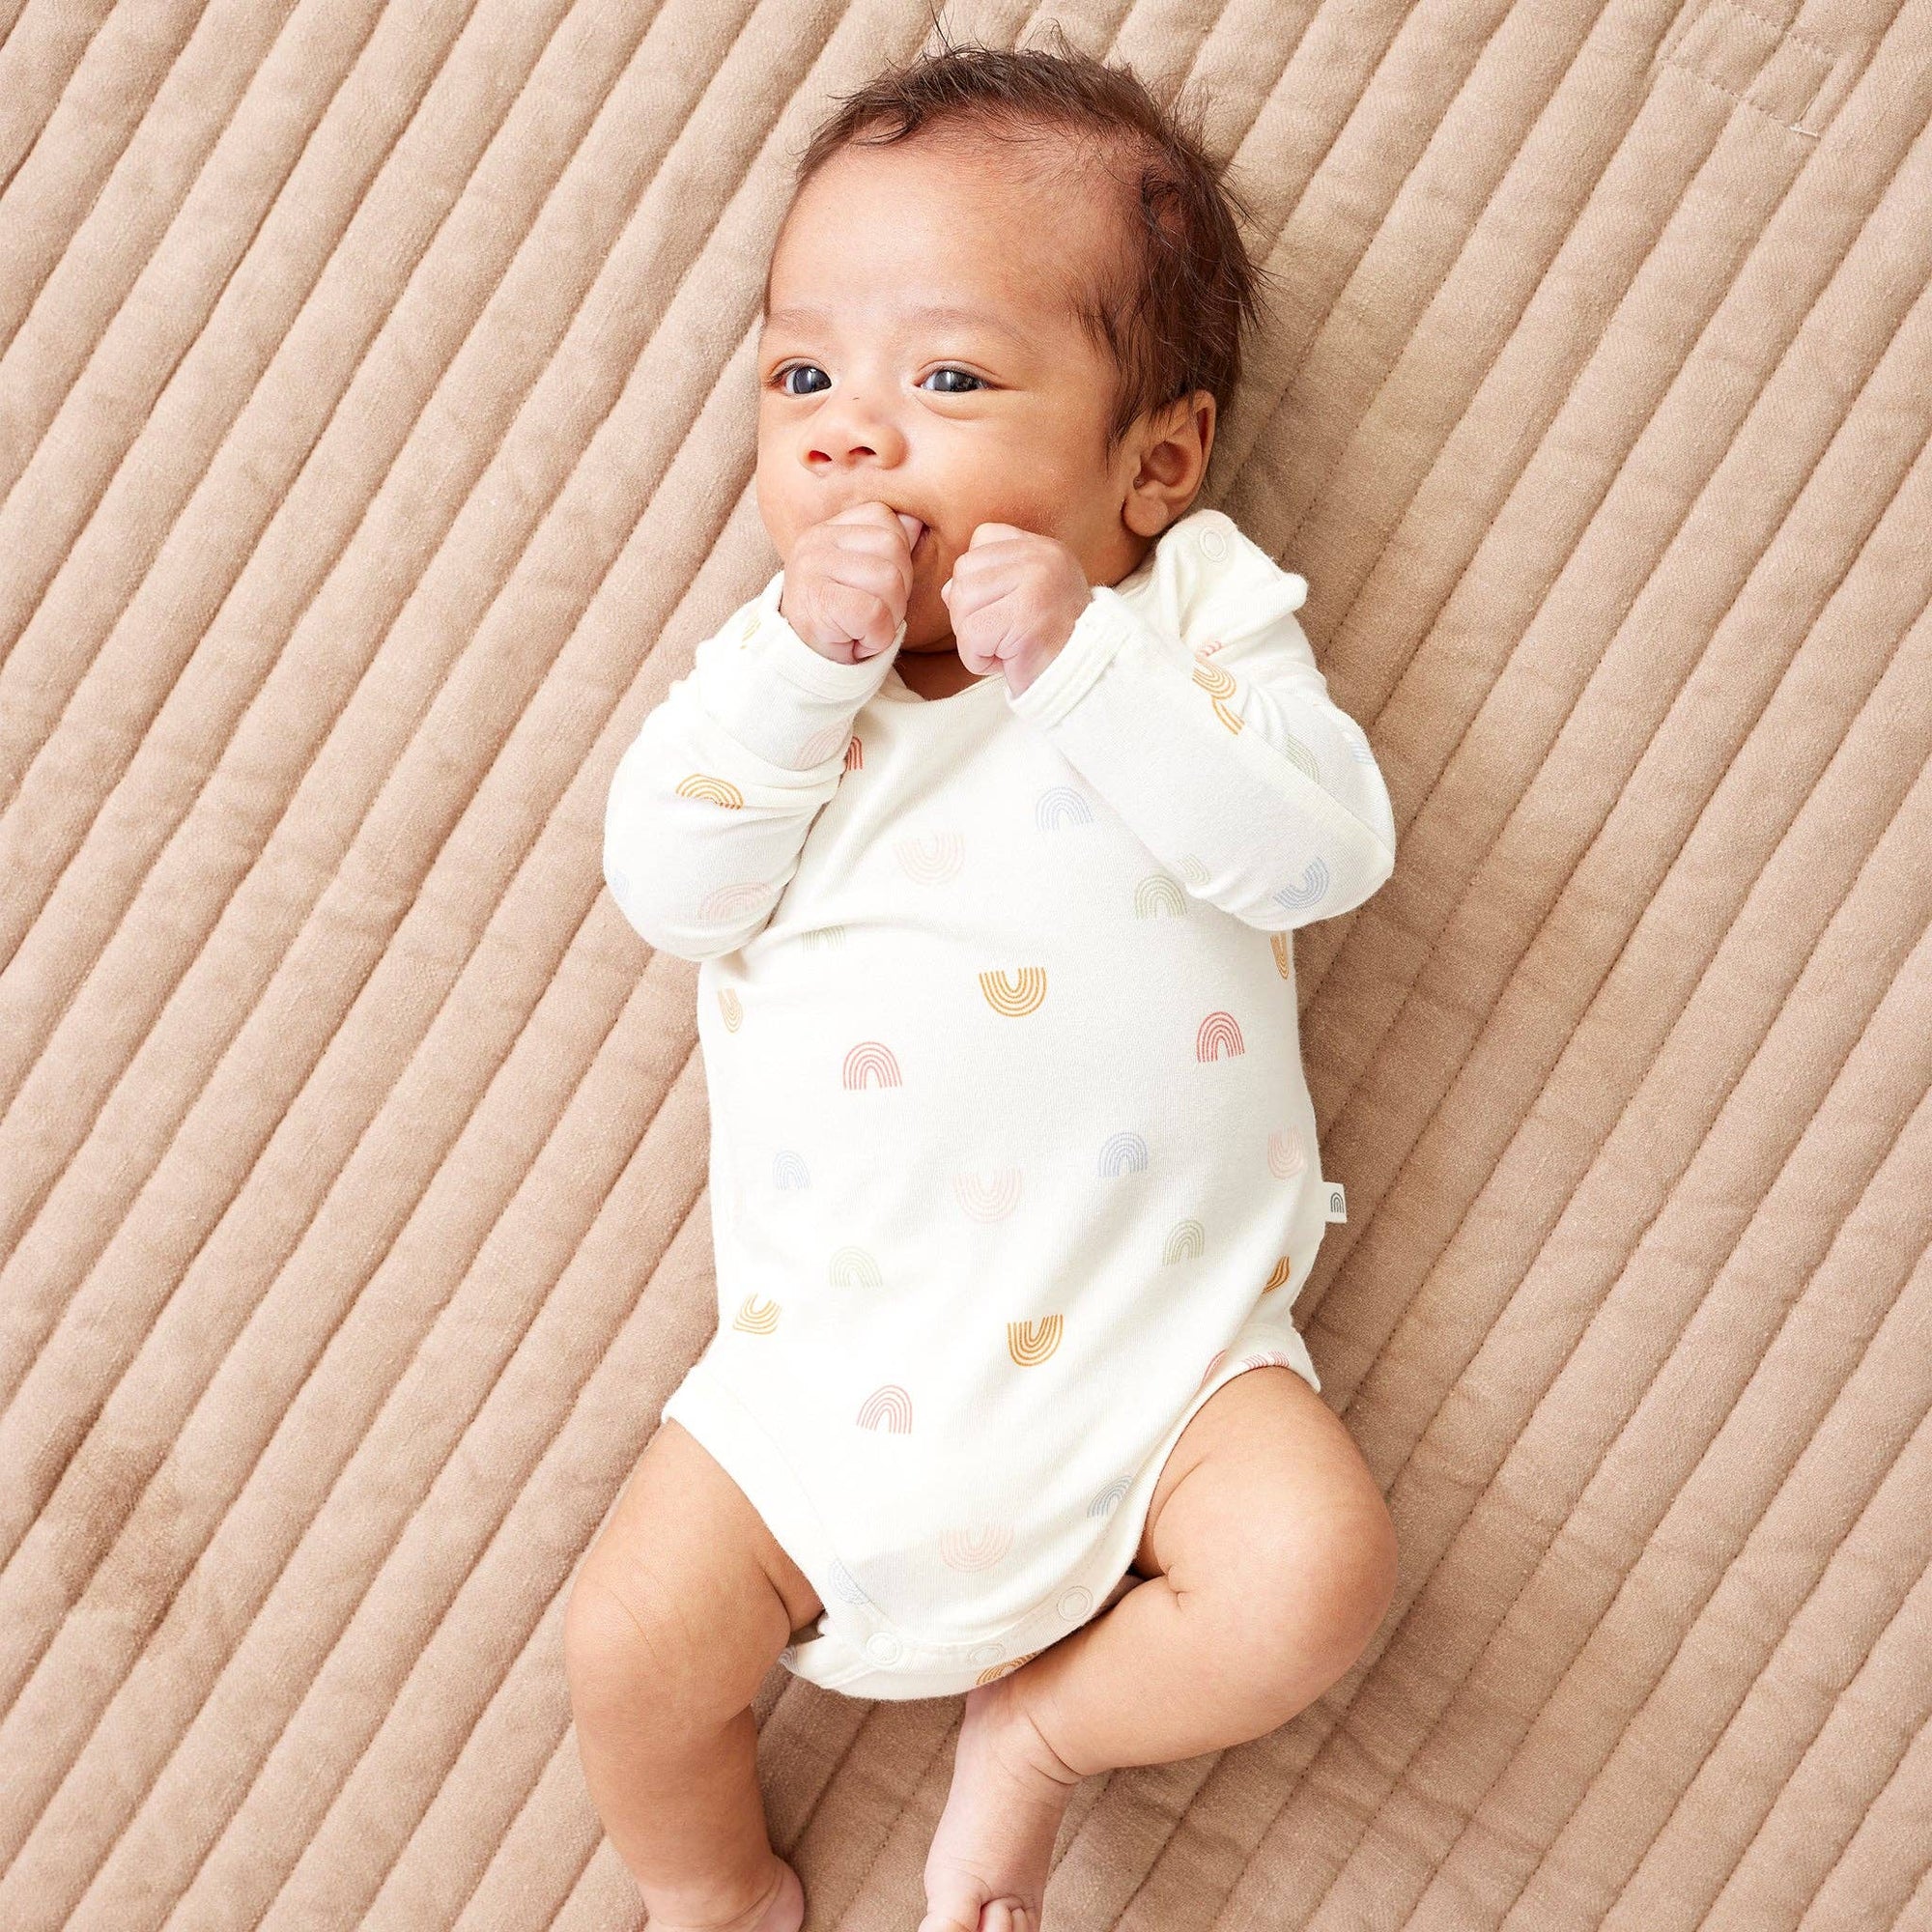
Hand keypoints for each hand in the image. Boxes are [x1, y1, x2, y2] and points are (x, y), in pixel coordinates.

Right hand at [779, 502, 923, 663]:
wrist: (802, 665)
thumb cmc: (838, 621)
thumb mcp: (863, 575)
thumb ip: (888, 546)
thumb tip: (915, 522)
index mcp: (828, 529)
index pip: (886, 520)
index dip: (897, 558)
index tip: (873, 588)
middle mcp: (816, 540)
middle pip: (894, 549)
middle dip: (898, 590)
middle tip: (871, 614)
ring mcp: (812, 569)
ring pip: (889, 580)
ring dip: (890, 616)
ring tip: (864, 627)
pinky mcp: (818, 602)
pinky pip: (875, 613)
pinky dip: (877, 636)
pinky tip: (858, 640)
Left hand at [941, 523, 1089, 696]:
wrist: (1087, 682)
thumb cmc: (1049, 647)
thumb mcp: (1023, 601)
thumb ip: (988, 582)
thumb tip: (948, 590)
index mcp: (1044, 549)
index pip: (983, 537)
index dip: (980, 579)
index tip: (1006, 609)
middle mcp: (1042, 558)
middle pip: (964, 571)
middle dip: (970, 612)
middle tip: (1003, 635)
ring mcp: (1036, 583)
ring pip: (961, 601)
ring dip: (973, 637)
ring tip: (1006, 648)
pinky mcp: (1025, 616)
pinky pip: (970, 635)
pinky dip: (978, 659)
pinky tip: (1007, 662)